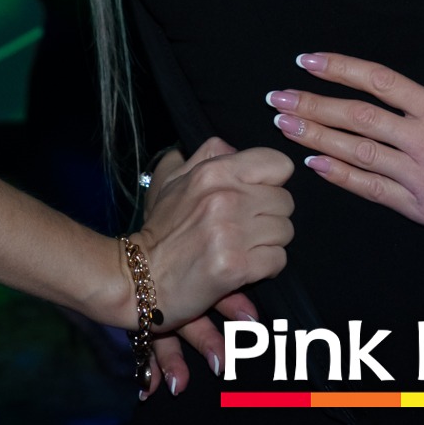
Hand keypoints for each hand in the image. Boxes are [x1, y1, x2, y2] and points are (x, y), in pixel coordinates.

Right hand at [131, 136, 292, 344]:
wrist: (137, 278)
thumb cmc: (161, 230)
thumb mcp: (173, 181)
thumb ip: (206, 155)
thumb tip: (232, 146)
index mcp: (214, 172)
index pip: (279, 164)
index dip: (273, 182)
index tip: (258, 197)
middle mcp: (225, 198)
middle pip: (285, 202)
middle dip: (271, 217)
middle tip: (248, 229)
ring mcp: (231, 233)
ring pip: (285, 232)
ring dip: (269, 243)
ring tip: (246, 248)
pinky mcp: (235, 266)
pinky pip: (278, 260)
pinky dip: (267, 267)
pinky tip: (246, 267)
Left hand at [266, 21, 423, 251]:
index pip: (379, 83)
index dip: (340, 69)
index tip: (309, 61)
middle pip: (356, 118)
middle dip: (312, 104)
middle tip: (277, 96)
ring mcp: (418, 180)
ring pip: (356, 154)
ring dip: (316, 137)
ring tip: (284, 126)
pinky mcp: (419, 209)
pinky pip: (371, 190)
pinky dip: (340, 176)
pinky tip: (315, 164)